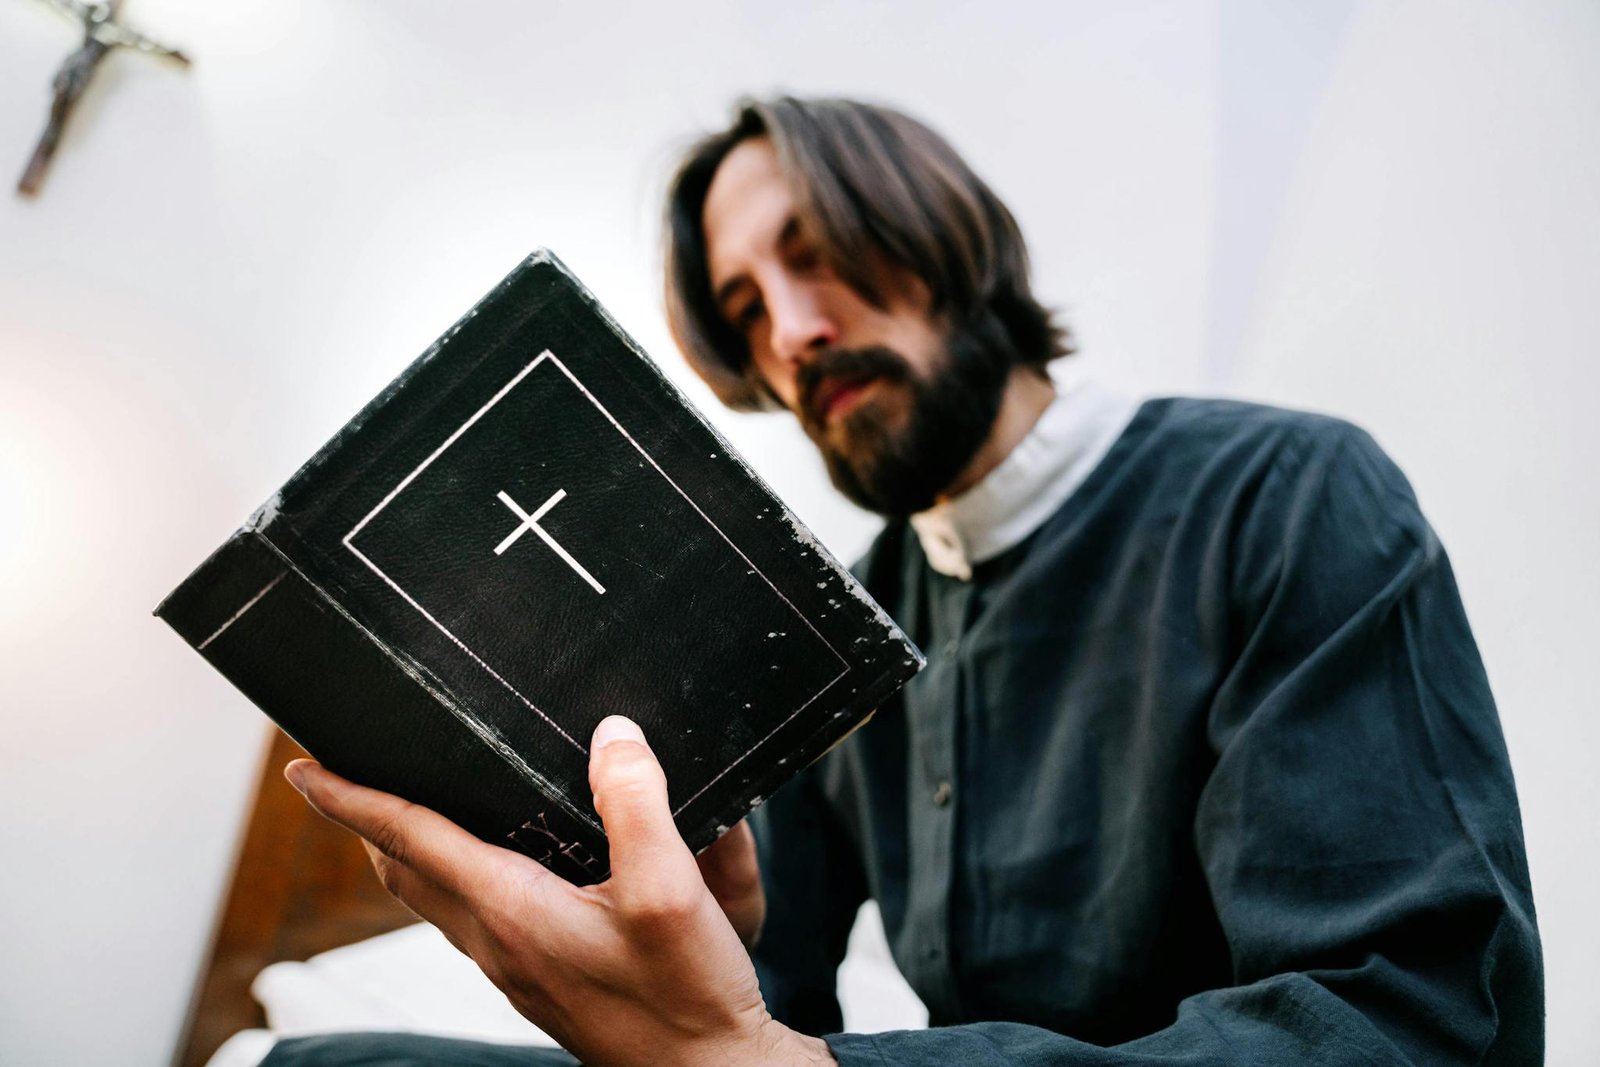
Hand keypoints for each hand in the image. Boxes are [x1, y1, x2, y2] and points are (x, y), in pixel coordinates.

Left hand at [285, 716, 833, 1065]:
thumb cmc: (685, 997)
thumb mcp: (670, 890)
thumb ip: (636, 805)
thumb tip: (612, 736)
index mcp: (512, 909)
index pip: (408, 839)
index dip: (351, 799)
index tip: (304, 769)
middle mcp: (498, 941)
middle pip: (404, 873)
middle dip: (366, 823)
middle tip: (346, 778)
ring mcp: (515, 968)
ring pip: (433, 900)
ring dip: (406, 853)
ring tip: (406, 811)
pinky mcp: (541, 981)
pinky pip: (471, 919)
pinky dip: (452, 878)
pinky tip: (493, 865)